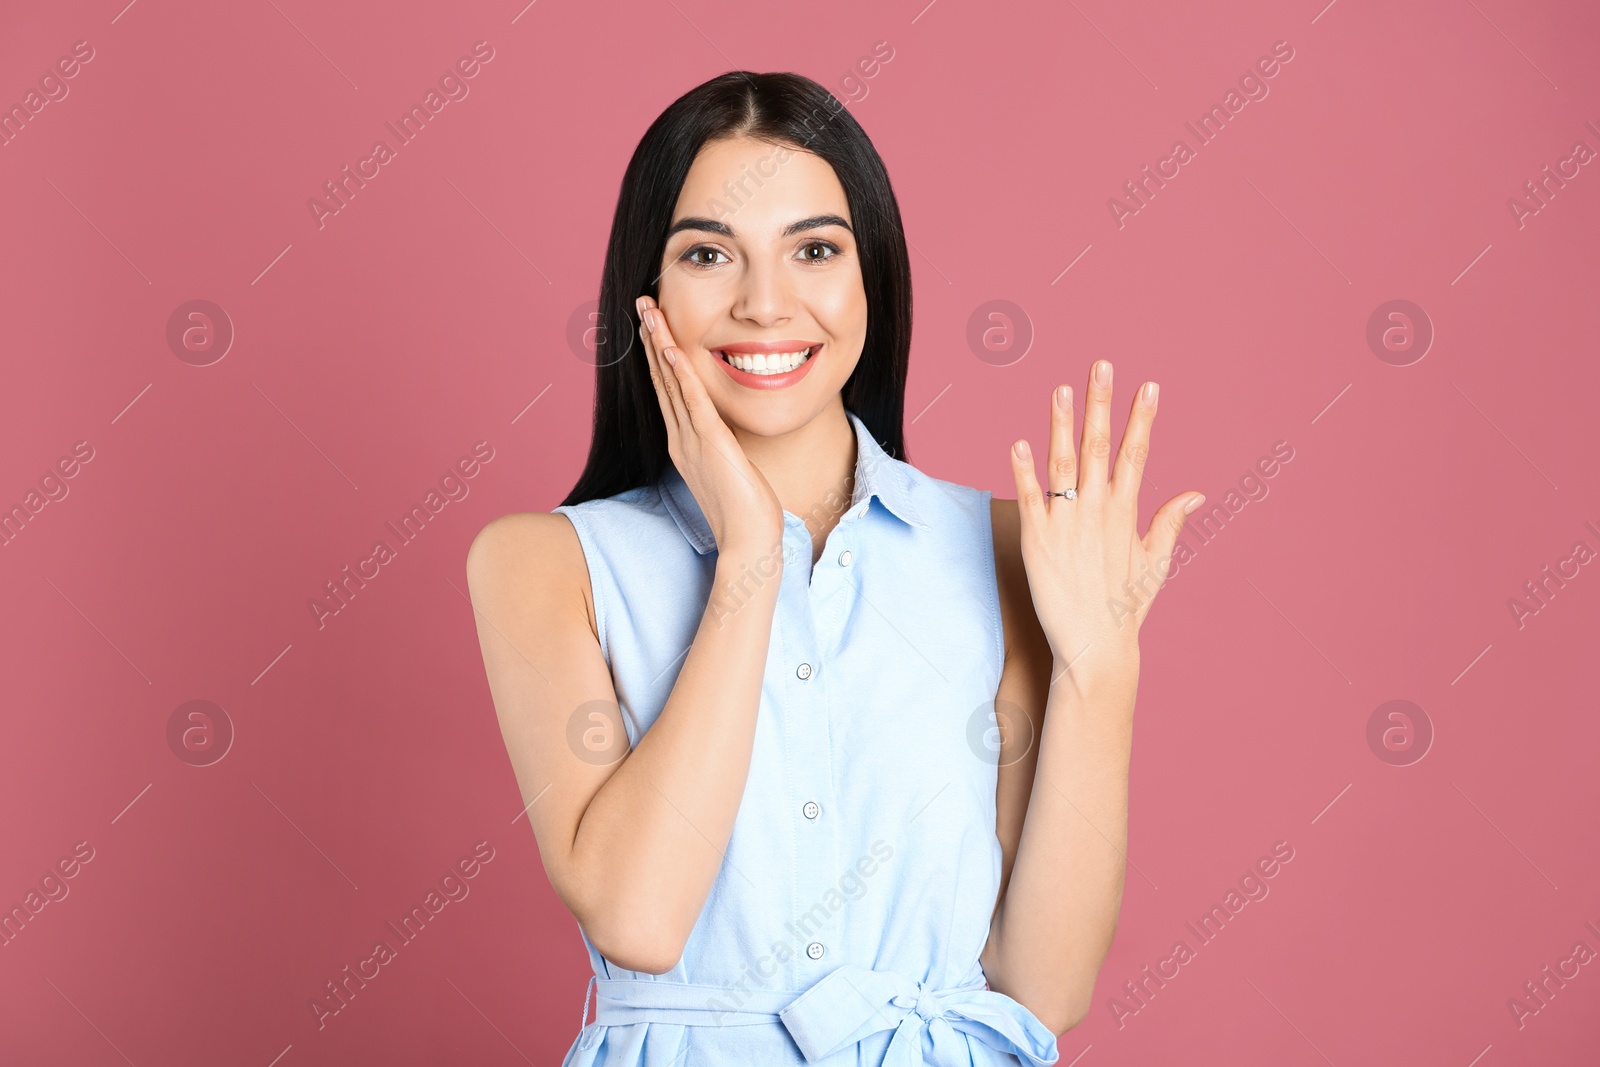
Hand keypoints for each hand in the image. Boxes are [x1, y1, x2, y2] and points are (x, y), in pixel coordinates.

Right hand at [635, 295, 783, 556]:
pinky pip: (692, 402)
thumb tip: (727, 436)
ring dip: (658, 345)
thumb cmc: (746, 512)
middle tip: (642, 305)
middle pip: (661, 380)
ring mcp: (692, 442)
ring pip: (670, 384)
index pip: (668, 390)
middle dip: (651, 339)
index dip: (658, 355)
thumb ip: (724, 448)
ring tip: (648, 312)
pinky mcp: (710, 445)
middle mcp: (681, 439)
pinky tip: (672, 349)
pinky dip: (681, 374)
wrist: (748, 542)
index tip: (653, 325)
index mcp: (685, 443)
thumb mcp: (732, 469)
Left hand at [1008, 361, 1204, 690]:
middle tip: (1101, 365)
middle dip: (1101, 404)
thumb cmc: (1126, 606)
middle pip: (1099, 447)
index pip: (1136, 454)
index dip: (1141, 418)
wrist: (1096, 647)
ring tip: (1060, 389)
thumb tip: (1195, 492)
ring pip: (1063, 464)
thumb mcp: (1156, 561)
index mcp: (1127, 512)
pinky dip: (1023, 470)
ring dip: (1061, 425)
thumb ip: (1170, 521)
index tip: (1148, 385)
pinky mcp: (1036, 541)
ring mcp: (1066, 525)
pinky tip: (1018, 443)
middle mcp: (1098, 512)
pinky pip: (1029, 498)